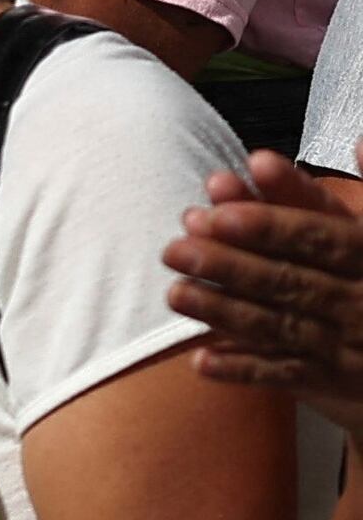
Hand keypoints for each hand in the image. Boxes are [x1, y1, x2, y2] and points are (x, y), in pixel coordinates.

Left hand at [166, 155, 362, 425]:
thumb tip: (357, 139)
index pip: (321, 236)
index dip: (272, 221)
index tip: (220, 201)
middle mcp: (360, 298)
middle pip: (289, 280)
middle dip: (230, 264)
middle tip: (175, 247)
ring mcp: (345, 343)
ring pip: (279, 325)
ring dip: (224, 312)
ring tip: (174, 293)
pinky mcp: (330, 380)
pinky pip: (283, 376)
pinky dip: (244, 369)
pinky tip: (201, 359)